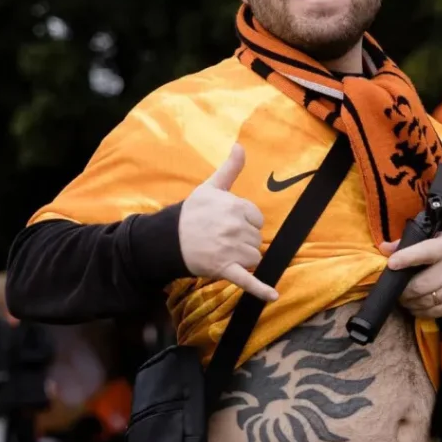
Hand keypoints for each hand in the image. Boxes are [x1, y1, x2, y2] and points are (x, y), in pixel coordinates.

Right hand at [178, 144, 277, 302]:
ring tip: (223, 252)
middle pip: (257, 239)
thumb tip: (240, 145)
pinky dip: (261, 289)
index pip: (258, 219)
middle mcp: (234, 227)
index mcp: (234, 206)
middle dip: (244, 240)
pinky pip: (247, 280)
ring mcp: (229, 249)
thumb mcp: (210, 186)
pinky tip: (274, 295)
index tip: (229, 223)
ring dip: (243, 258)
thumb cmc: (191, 212)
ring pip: (254, 257)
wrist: (167, 238)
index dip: (246, 223)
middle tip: (222, 238)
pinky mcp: (224, 268)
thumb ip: (230, 168)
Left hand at [378, 233, 441, 318]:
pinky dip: (419, 310)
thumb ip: (410, 244)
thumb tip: (384, 248)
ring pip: (425, 301)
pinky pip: (433, 312)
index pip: (424, 253)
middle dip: (403, 291)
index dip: (406, 258)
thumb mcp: (436, 239)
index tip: (391, 264)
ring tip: (404, 298)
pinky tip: (415, 305)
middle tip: (396, 290)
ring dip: (409, 302)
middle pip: (421, 285)